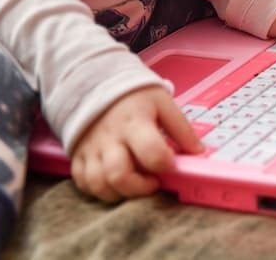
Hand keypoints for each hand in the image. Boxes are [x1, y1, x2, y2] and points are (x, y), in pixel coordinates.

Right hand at [70, 86, 201, 202]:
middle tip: (154, 181)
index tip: (171, 164)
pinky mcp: (77, 155)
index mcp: (134, 122)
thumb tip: (198, 152)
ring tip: (136, 183)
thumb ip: (182, 129)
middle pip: (119, 175)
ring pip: (99, 184)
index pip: (151, 152)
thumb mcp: (163, 103)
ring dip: (121, 193)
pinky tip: (116, 182)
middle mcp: (109, 138)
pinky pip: (83, 183)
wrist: (96, 83)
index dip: (165, 164)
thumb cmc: (135, 96)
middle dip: (141, 188)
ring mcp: (90, 148)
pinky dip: (100, 190)